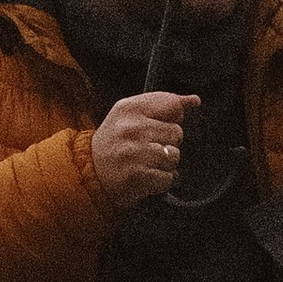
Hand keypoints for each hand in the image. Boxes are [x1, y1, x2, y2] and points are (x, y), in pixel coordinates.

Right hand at [90, 89, 196, 208]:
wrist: (89, 173)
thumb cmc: (113, 143)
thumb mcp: (128, 115)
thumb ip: (160, 104)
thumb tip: (194, 100)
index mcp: (129, 109)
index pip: (171, 104)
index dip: (175, 116)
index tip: (167, 122)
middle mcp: (132, 128)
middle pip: (177, 133)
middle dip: (168, 142)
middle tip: (147, 148)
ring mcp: (135, 153)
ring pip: (174, 156)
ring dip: (165, 164)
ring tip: (146, 163)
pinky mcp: (139, 176)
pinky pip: (168, 178)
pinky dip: (161, 181)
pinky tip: (146, 176)